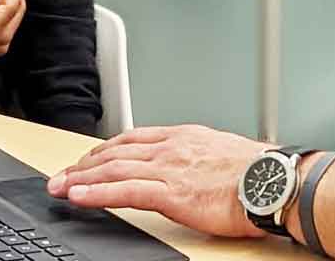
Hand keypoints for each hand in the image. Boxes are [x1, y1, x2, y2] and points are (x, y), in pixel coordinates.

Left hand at [45, 125, 274, 238]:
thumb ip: (201, 158)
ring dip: (80, 179)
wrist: (275, 182)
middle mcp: (172, 148)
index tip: (89, 159)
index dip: (105, 149)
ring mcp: (169, 169)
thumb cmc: (261, 173)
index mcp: (185, 137)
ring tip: (59, 187)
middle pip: (115, 152)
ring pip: (112, 170)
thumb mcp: (225, 153)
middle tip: (62, 175)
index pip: (134, 139)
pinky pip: (123, 192)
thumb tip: (196, 170)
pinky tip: (78, 197)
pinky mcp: (170, 193)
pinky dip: (96, 194)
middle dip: (84, 164)